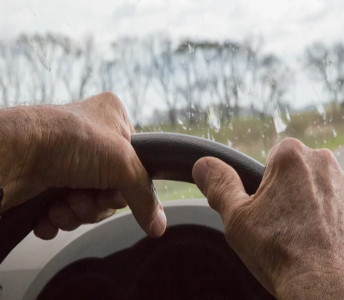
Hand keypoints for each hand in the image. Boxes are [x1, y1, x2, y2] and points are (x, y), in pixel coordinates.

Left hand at [0, 92, 165, 238]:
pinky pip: (63, 210)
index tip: (116, 192)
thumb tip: (158, 224)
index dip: (126, 185)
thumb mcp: (121, 162)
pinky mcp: (46, 179)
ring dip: (76, 212)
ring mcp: (67, 159)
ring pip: (87, 202)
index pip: (135, 162)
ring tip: (63, 205)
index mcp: (113, 119)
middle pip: (111, 188)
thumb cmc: (65, 139)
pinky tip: (49, 214)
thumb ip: (145, 196)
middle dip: (97, 203)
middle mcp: (91, 139)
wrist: (12, 153)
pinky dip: (57, 219)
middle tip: (86, 198)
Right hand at [192, 138, 343, 298]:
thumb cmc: (280, 253)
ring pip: (326, 194)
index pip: (274, 158)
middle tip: (282, 226)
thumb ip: (219, 185)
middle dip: (292, 194)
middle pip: (301, 174)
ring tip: (304, 240)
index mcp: (293, 158)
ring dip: (316, 210)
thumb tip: (204, 165)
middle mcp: (327, 166)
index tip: (267, 207)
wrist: (326, 291)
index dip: (266, 184)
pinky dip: (338, 227)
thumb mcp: (236, 218)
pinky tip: (325, 248)